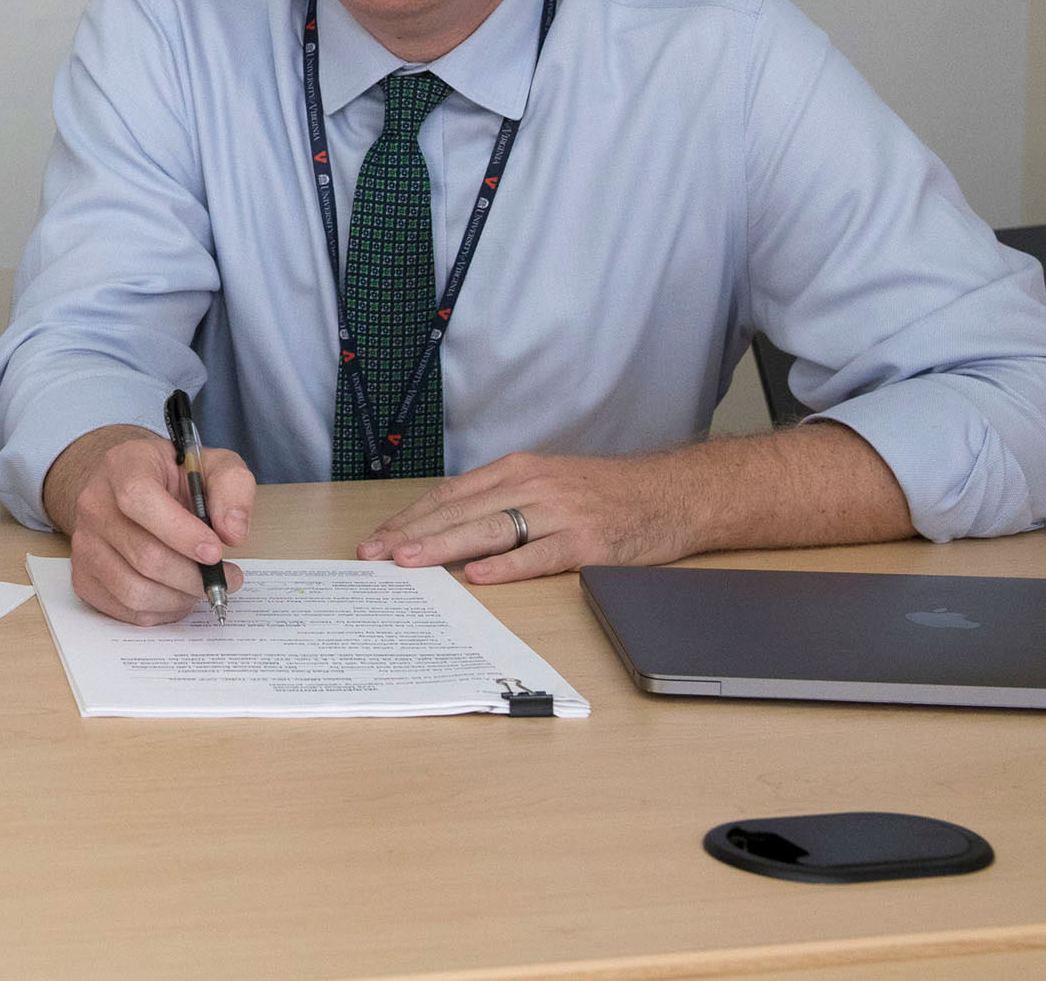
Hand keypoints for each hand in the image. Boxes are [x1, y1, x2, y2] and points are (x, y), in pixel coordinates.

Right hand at [47, 424, 253, 625]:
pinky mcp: (83, 575)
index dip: (179, 531)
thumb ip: (232, 487)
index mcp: (123, 465)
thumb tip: (231, 532)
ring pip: (133, 590)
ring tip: (201, 586)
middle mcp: (94, 502)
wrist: (135, 490)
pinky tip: (177, 593)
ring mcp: (84, 542)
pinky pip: (125, 609)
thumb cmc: (176, 479)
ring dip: (179, 598)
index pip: (138, 498)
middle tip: (226, 578)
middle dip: (193, 576)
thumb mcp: (213, 466)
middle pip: (143, 555)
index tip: (215, 551)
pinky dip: (161, 611)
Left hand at [357, 450, 700, 583]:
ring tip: (408, 561)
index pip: (449, 495)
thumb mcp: (547, 483)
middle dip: (412, 534)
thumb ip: (503, 500)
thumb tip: (449, 528)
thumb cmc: (604, 494)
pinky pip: (540, 554)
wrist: (671, 493)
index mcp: (517, 471)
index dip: (410, 518)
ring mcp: (559, 513)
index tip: (375, 540)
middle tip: (373, 555)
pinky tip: (477, 575)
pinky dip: (507, 566)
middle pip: (460, 510)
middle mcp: (532, 486)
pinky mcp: (587, 542)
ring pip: (490, 529)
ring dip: (444, 545)